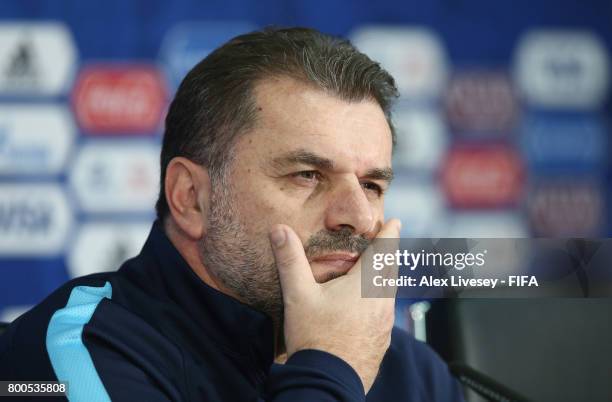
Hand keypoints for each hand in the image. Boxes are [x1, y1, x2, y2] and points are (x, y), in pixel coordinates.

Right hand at [269, 219, 400, 392]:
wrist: (327, 383)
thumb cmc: (314, 338)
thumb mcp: (298, 295)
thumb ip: (290, 260)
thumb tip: (279, 229)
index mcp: (366, 286)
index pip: (384, 251)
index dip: (390, 233)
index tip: (395, 221)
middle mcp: (382, 303)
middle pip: (391, 270)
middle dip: (388, 253)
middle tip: (384, 241)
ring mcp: (385, 324)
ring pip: (390, 292)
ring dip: (384, 278)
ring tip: (375, 272)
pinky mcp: (382, 341)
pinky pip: (386, 312)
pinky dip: (380, 300)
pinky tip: (367, 307)